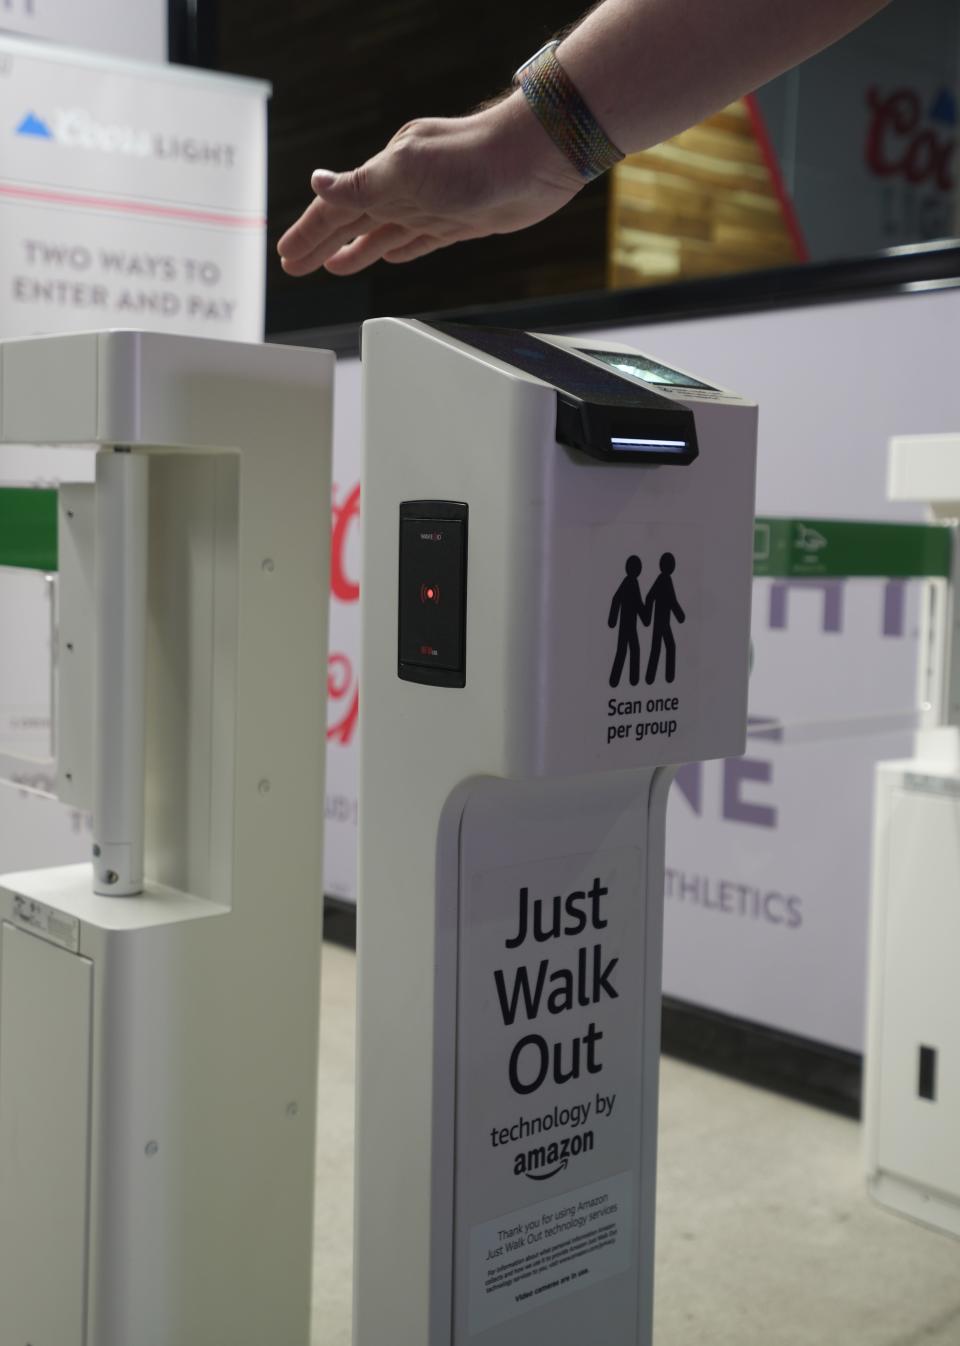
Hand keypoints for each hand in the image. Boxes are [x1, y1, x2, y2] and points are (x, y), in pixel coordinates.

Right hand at [277, 92, 582, 276]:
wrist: (538, 159)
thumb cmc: (477, 158)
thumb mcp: (407, 172)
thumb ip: (362, 185)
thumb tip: (318, 183)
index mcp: (387, 172)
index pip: (336, 207)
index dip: (310, 233)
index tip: (287, 255)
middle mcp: (407, 187)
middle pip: (353, 221)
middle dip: (323, 243)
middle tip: (296, 265)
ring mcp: (434, 204)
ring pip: (382, 232)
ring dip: (355, 249)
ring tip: (332, 266)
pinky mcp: (461, 220)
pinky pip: (419, 239)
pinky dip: (399, 248)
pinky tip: (391, 255)